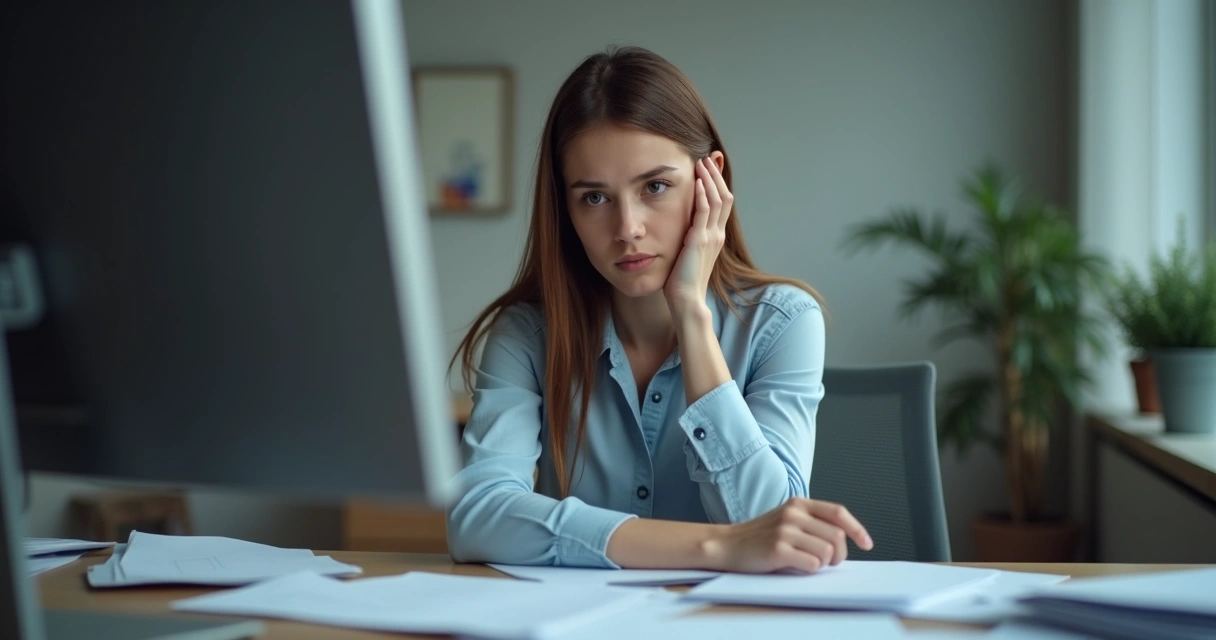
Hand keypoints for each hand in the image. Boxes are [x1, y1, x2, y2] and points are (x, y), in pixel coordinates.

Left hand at [664, 156, 731, 316]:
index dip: (719, 183)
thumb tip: (683, 224)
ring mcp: (711, 237)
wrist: (686, 299)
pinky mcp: (699, 240)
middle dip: (717, 175)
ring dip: (710, 179)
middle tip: (708, 158)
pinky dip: (703, 194)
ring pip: (719, 199)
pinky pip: (705, 212)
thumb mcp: (688, 253)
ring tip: (702, 162)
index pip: (723, 203)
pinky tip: (697, 181)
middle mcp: (717, 234)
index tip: (709, 167)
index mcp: (716, 236)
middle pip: (726, 196)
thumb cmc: (682, 280)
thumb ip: (689, 236)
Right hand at [703, 497, 873, 573]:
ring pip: (827, 551)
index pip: (838, 513)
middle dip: (839, 554)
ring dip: (823, 563)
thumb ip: (812, 523)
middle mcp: (793, 513)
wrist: (727, 544)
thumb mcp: (787, 520)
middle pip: (837, 536)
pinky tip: (795, 566)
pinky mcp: (778, 549)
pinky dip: (809, 569)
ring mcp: (785, 530)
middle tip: (829, 562)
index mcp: (798, 503)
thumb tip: (845, 540)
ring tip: (808, 562)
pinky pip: (812, 563)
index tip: (866, 543)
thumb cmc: (760, 536)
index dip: (857, 528)